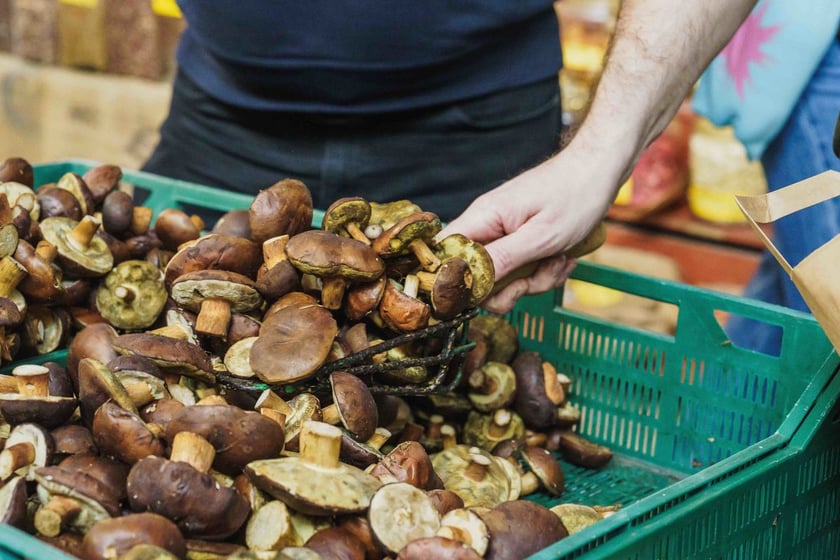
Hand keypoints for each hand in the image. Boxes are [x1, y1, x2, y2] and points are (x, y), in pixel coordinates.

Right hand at [440, 146, 619, 312]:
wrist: (601, 169)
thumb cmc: (576, 195)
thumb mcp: (542, 236)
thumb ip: (502, 259)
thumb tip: (469, 282)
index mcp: (483, 218)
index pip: (445, 253)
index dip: (457, 279)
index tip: (490, 290)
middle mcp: (486, 224)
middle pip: (475, 275)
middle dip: (509, 287)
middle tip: (534, 278)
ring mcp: (503, 232)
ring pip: (503, 277)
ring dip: (533, 279)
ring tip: (557, 260)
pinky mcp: (519, 237)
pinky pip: (521, 268)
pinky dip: (543, 270)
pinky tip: (562, 257)